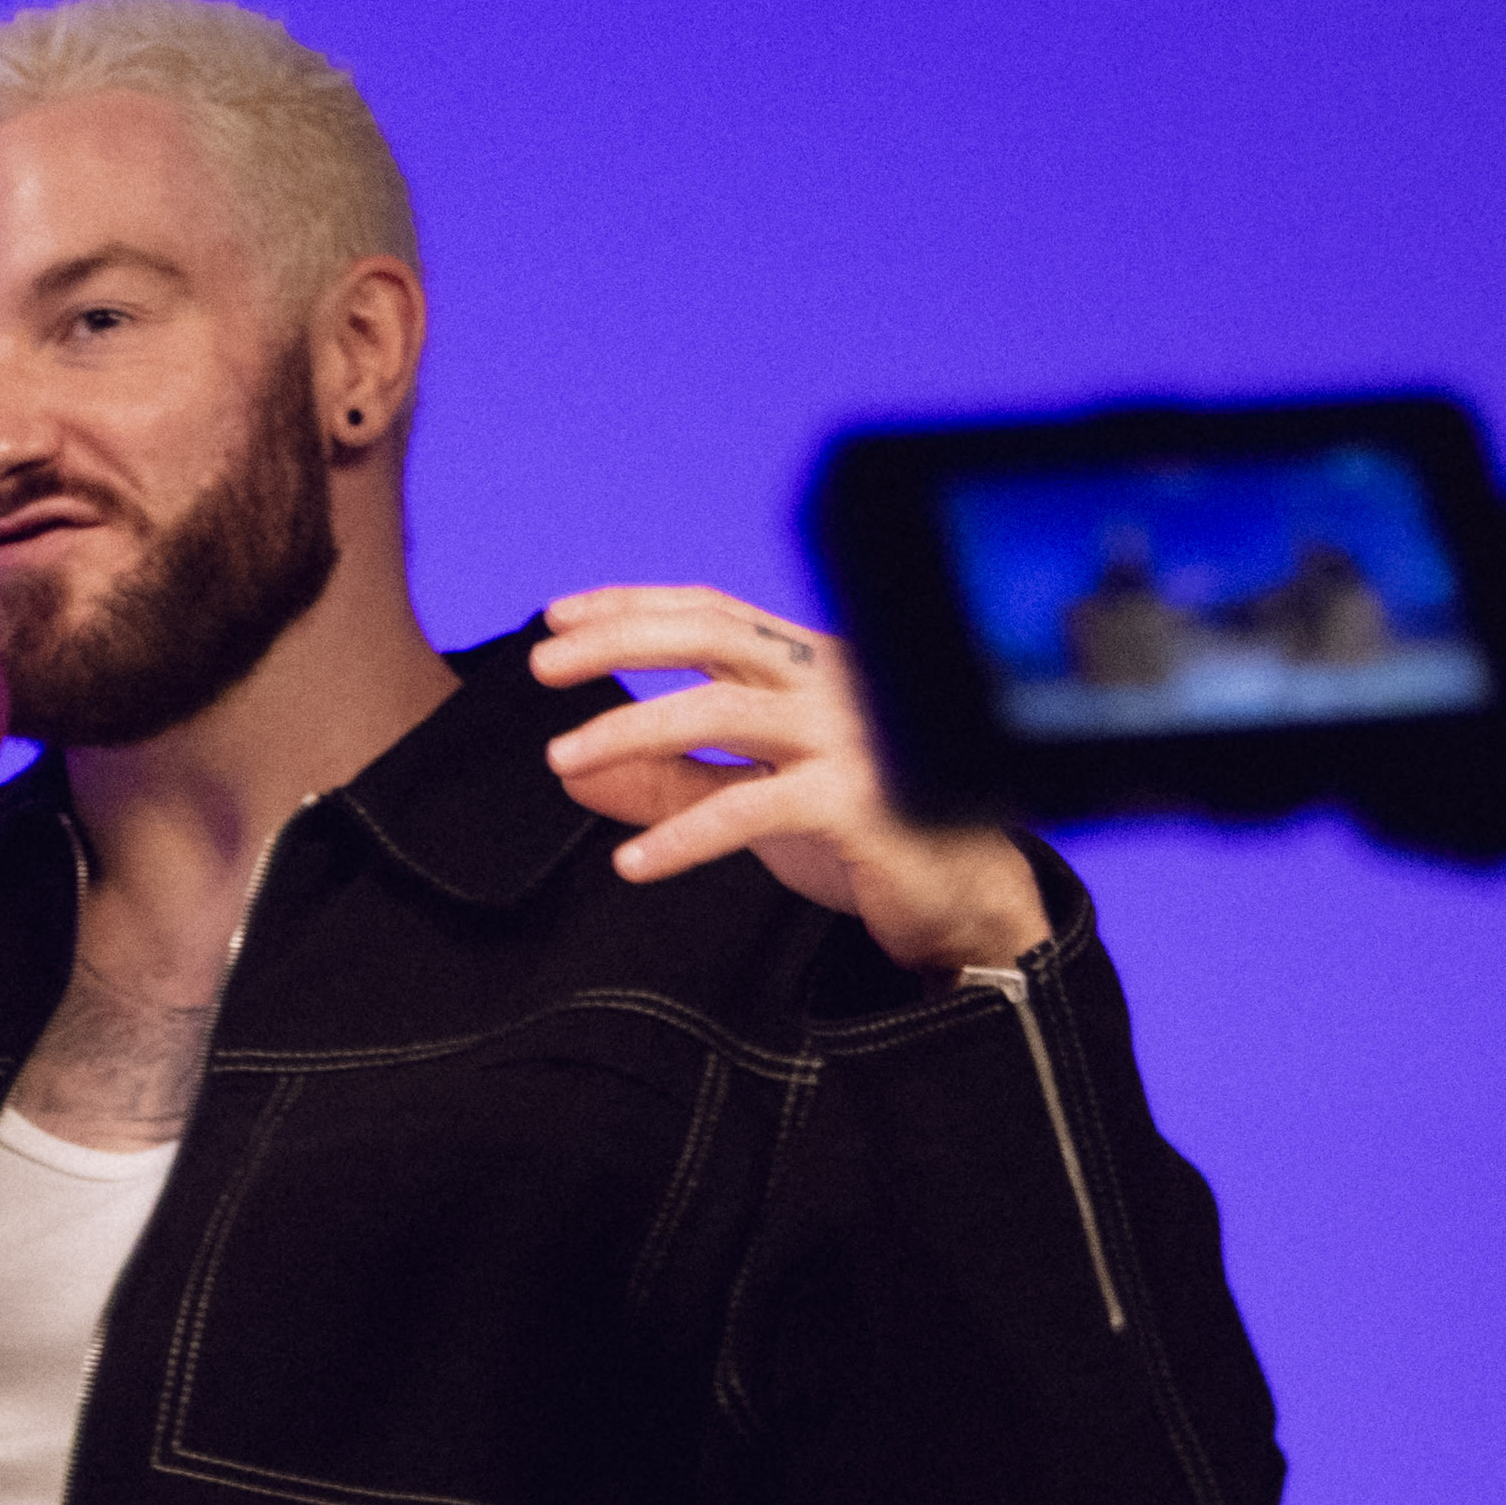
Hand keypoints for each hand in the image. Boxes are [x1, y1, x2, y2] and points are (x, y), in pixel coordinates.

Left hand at [534, 580, 1053, 975]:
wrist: (962, 898)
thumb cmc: (861, 835)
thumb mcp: (753, 795)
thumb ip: (669, 781)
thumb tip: (576, 776)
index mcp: (811, 667)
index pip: (713, 612)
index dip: (632, 606)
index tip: (557, 616)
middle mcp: (832, 684)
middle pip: (713, 636)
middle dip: (621, 641)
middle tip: (543, 666)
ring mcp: (851, 736)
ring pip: (723, 709)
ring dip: (631, 729)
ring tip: (562, 759)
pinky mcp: (859, 801)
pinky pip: (752, 807)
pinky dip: (682, 835)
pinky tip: (631, 861)